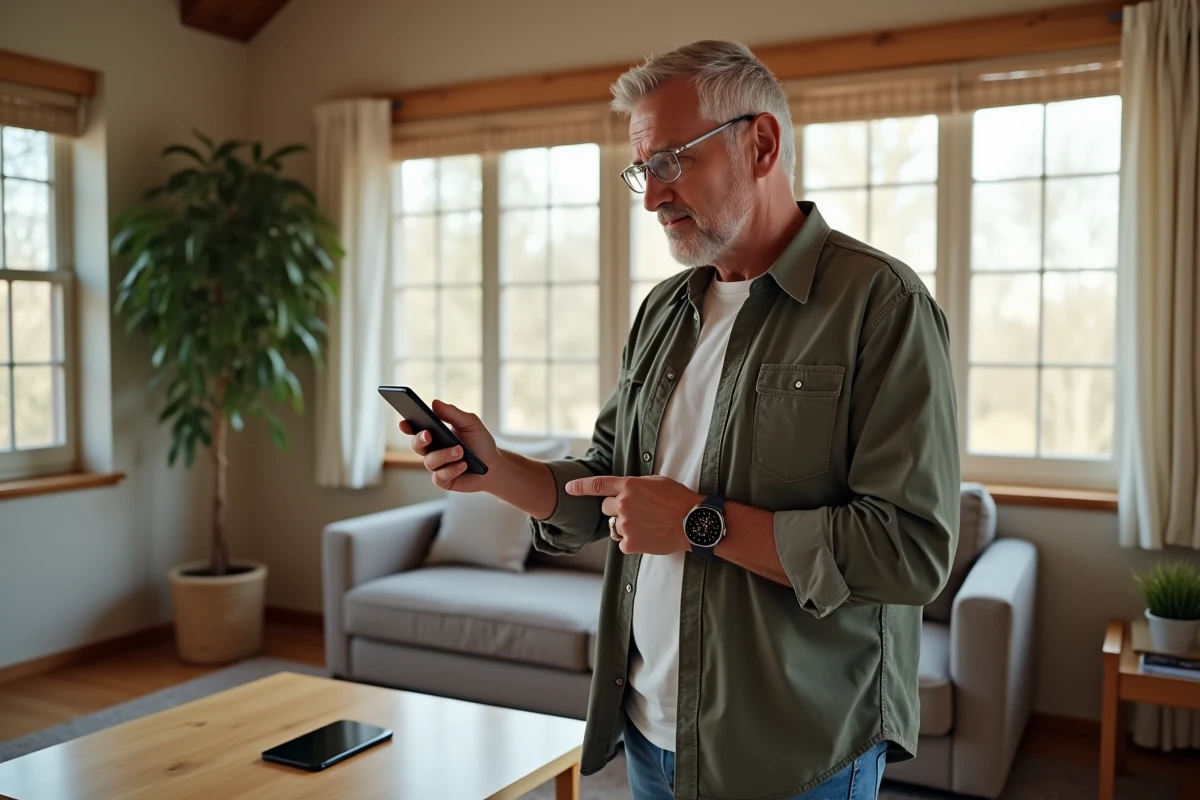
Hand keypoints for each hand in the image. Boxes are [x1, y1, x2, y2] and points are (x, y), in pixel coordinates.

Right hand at [401, 400, 499, 492]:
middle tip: (429, 435)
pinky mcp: (443, 480)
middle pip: (417, 445)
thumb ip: (452, 413)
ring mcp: (437, 466)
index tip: (404, 422)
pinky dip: (452, 470)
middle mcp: (432, 450)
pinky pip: (440, 476)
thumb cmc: (480, 443)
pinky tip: (463, 465)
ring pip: (429, 461)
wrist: (493, 466)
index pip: (416, 429)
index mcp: (435, 434)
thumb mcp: (470, 423)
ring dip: (445, 455)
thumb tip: (434, 403)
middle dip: (420, 439)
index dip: (407, 426)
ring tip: (460, 451)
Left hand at [565, 475, 701, 554]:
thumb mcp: (656, 482)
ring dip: (626, 526)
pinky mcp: (630, 543)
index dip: (580, 487)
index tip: (568, 488)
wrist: (693, 522)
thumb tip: (624, 492)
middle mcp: (623, 504)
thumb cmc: (678, 500)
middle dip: (617, 509)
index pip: (598, 485)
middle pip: (606, 508)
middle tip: (638, 512)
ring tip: (647, 525)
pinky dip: (634, 542)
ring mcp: (626, 525)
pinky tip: (650, 537)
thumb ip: (635, 486)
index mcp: (629, 486)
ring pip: (615, 526)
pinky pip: (624, 543)